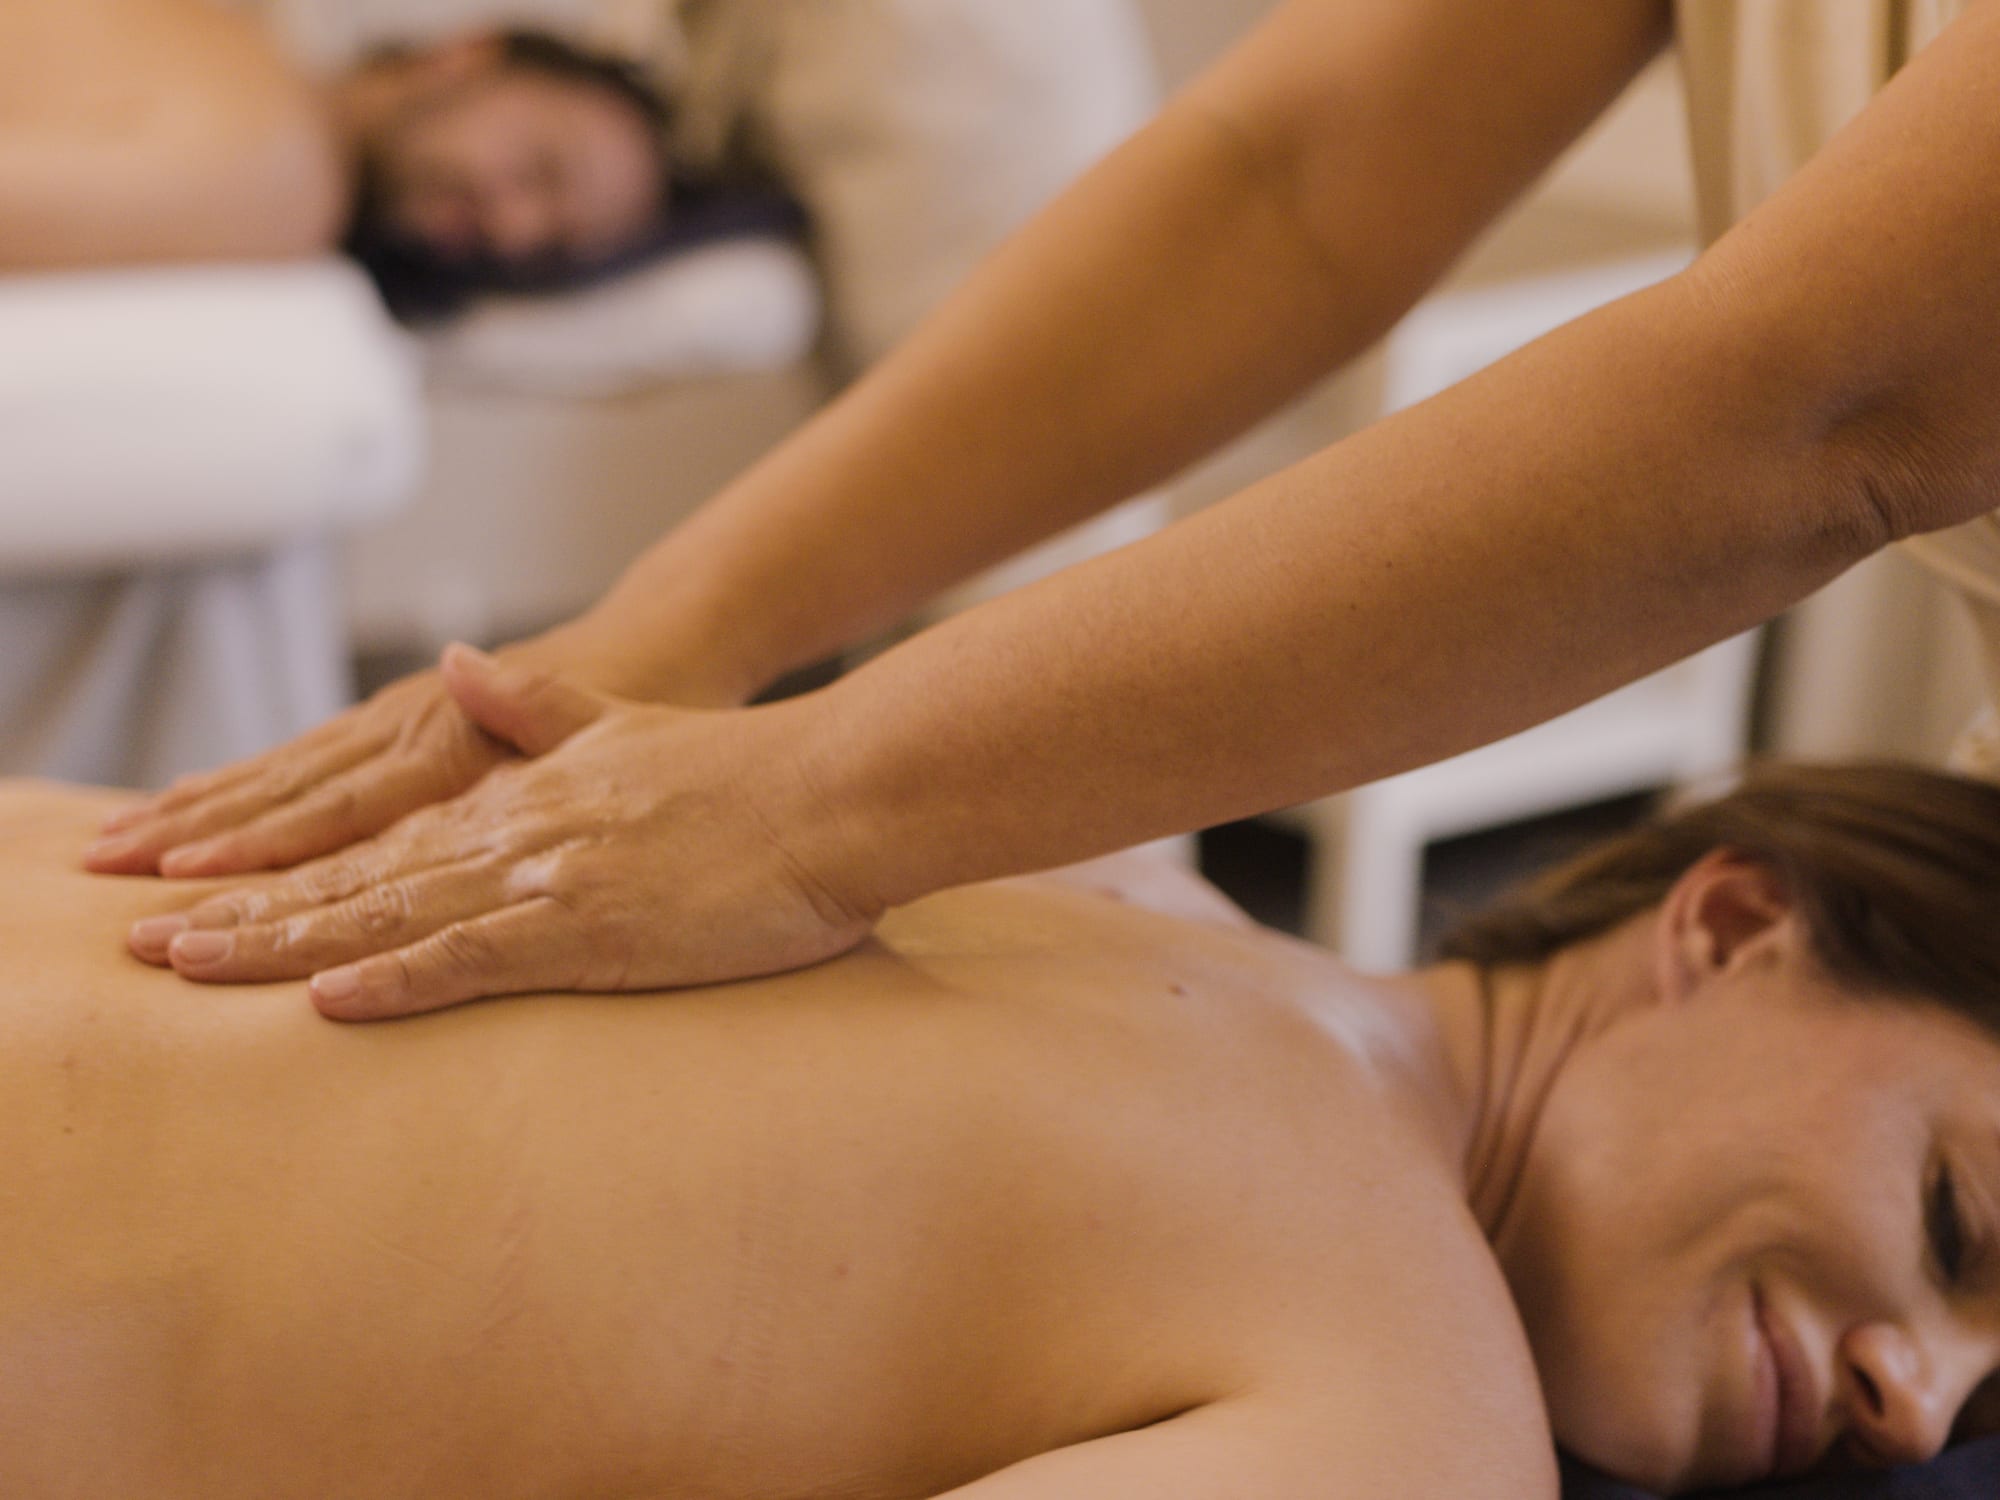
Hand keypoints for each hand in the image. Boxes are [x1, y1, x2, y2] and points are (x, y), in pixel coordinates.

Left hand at [125, 647, 880, 1019]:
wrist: (832, 790)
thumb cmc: (748, 772)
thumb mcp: (627, 726)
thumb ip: (537, 702)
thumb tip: (464, 660)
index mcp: (522, 791)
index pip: (382, 836)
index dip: (287, 866)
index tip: (208, 887)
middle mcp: (516, 830)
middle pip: (360, 877)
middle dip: (250, 911)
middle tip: (152, 940)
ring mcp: (548, 878)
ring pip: (392, 913)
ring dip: (287, 943)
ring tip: (193, 965)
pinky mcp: (591, 928)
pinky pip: (475, 958)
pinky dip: (397, 976)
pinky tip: (329, 997)